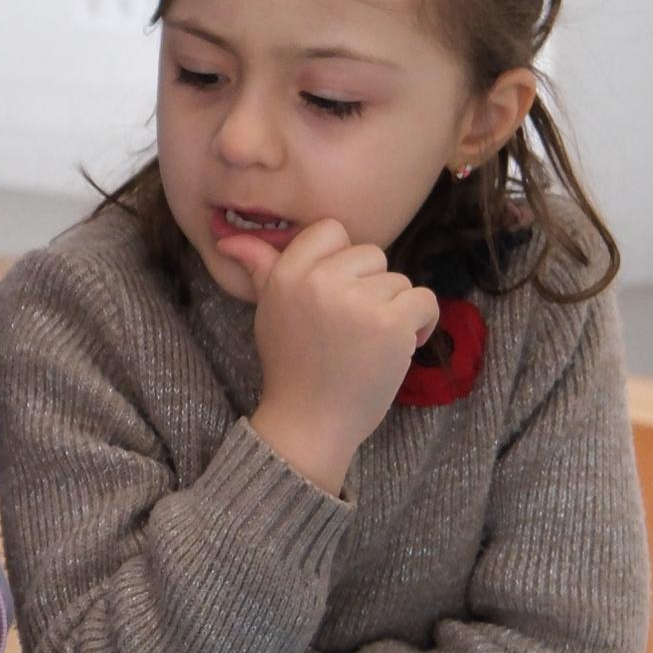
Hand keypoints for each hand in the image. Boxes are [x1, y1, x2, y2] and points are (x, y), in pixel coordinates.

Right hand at [229, 217, 439, 493]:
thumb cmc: (291, 366)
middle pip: (371, 253)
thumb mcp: (269, 311)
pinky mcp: (392, 324)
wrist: (310, 422)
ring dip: (393, 309)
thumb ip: (259, 268)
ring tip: (370, 342)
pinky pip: (424, 301)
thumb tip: (228, 240)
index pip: (330, 230)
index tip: (336, 293)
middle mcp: (320, 282)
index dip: (341, 260)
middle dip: (370, 287)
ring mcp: (358, 302)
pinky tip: (402, 345)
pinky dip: (421, 324)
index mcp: (287, 275)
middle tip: (352, 326)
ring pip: (399, 280)